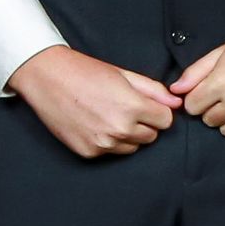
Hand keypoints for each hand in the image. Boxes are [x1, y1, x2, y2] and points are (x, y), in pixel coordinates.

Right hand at [9, 45, 178, 158]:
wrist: (47, 78)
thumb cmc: (87, 72)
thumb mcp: (125, 75)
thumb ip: (154, 91)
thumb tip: (177, 103)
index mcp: (132, 107)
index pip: (166, 121)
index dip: (159, 112)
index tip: (149, 105)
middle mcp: (119, 129)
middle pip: (151, 136)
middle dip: (145, 124)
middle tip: (126, 108)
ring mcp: (102, 143)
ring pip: (132, 147)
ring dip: (128, 135)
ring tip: (110, 115)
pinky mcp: (88, 152)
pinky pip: (111, 152)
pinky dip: (109, 142)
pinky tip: (96, 124)